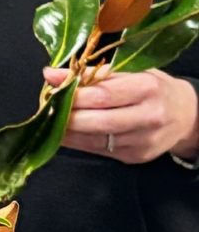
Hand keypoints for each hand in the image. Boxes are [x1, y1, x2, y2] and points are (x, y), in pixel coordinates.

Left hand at [43, 66, 198, 163]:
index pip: (103, 95)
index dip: (74, 96)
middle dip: (67, 117)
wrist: (185, 116)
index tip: (53, 91)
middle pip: (96, 122)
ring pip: (94, 140)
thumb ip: (93, 75)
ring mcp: (141, 141)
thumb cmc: (154, 90)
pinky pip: (97, 151)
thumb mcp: (132, 74)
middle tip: (47, 109)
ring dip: (67, 132)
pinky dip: (77, 143)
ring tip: (50, 122)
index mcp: (147, 89)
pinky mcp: (134, 157)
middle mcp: (147, 116)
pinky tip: (64, 135)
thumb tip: (51, 74)